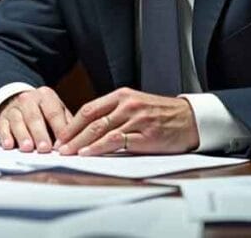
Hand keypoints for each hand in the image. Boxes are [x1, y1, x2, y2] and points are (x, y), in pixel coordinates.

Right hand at [0, 86, 71, 152]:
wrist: (18, 101)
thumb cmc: (43, 111)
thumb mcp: (57, 110)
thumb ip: (66, 124)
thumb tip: (74, 142)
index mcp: (46, 96)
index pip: (54, 113)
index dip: (58, 129)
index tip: (62, 145)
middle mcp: (28, 99)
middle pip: (34, 117)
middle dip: (40, 134)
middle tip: (45, 148)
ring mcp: (13, 108)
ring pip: (18, 121)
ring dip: (23, 136)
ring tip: (28, 148)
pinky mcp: (1, 118)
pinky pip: (2, 126)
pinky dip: (5, 136)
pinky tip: (9, 145)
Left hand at [55, 87, 199, 155]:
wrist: (192, 119)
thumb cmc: (162, 114)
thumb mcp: (135, 105)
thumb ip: (114, 113)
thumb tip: (88, 129)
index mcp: (121, 96)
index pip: (89, 109)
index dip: (72, 124)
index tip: (60, 136)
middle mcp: (127, 105)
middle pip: (91, 121)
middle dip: (71, 136)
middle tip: (58, 148)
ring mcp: (136, 119)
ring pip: (101, 130)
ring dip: (81, 144)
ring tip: (68, 153)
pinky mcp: (145, 135)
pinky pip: (117, 141)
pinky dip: (99, 148)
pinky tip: (89, 153)